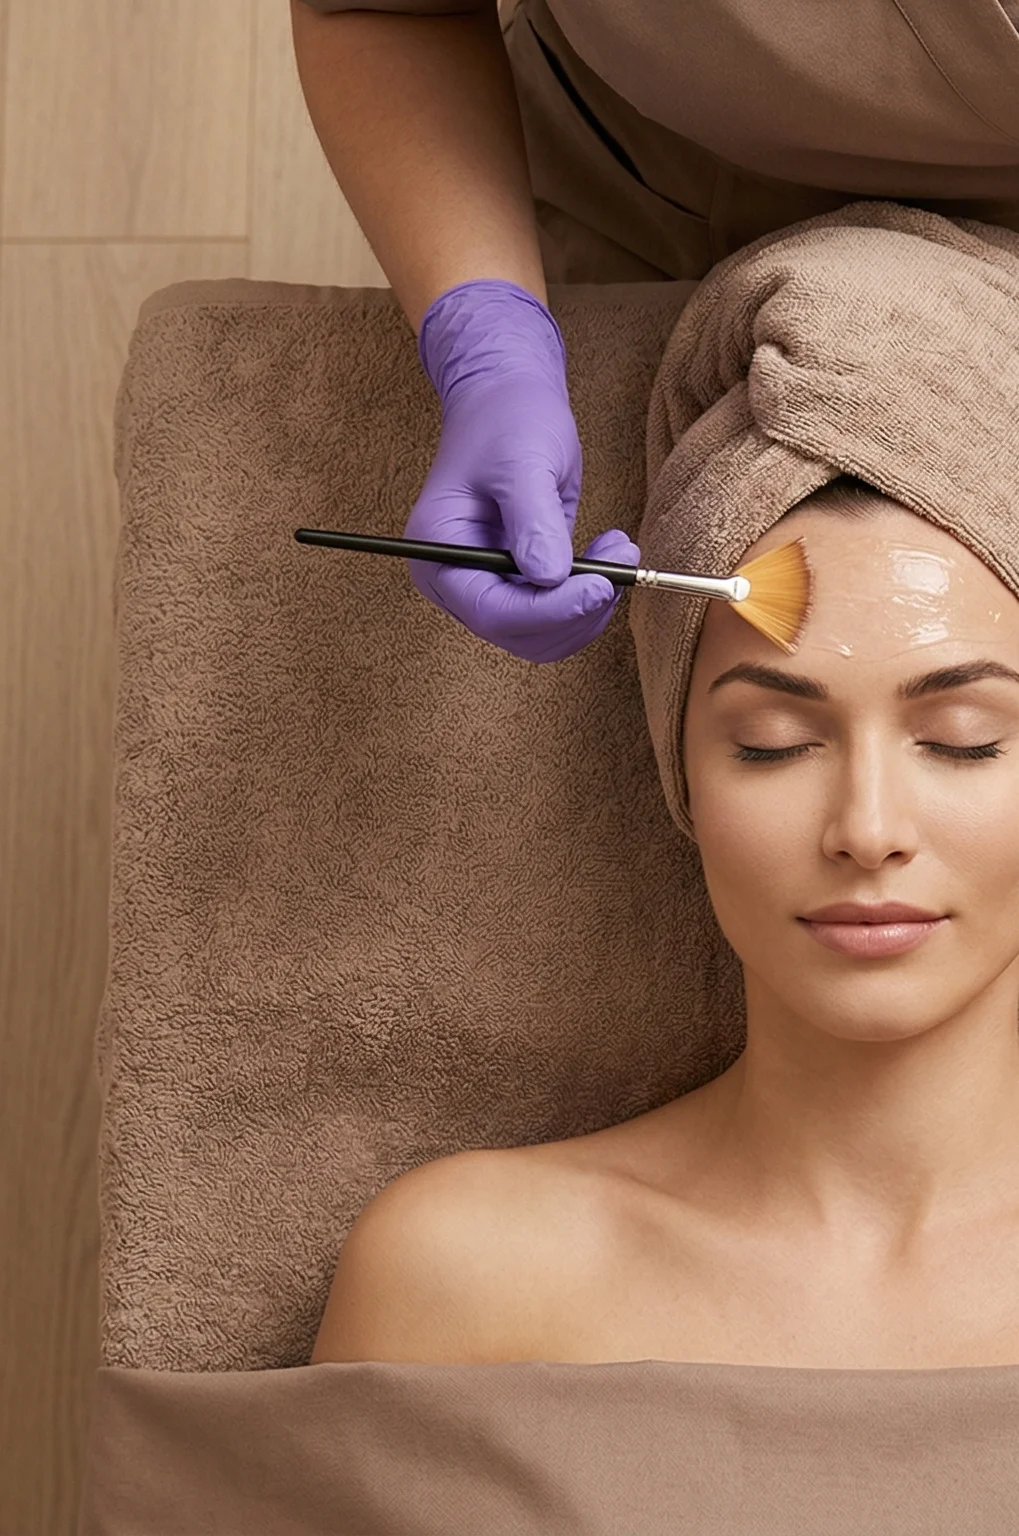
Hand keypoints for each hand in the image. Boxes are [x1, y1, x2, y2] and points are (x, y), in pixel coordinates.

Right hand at [408, 280, 638, 662]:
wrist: (509, 400)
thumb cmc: (507, 420)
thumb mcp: (522, 461)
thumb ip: (532, 521)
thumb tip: (549, 576)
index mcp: (438, 553)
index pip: (491, 611)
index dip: (549, 611)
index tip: (600, 587)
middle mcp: (456, 580)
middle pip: (518, 633)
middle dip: (575, 611)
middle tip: (620, 565)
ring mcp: (487, 585)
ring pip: (543, 634)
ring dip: (590, 606)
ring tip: (619, 550)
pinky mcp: (519, 583)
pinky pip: (556, 614)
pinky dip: (590, 595)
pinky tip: (609, 553)